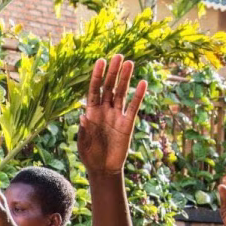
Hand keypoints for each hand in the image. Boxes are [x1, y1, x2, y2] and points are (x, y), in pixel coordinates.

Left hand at [77, 55, 147, 173]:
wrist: (103, 169)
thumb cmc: (90, 156)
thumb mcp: (83, 144)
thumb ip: (84, 130)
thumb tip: (84, 116)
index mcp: (91, 112)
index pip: (94, 90)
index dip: (96, 76)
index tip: (100, 60)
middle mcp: (104, 110)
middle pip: (109, 87)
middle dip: (112, 72)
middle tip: (118, 56)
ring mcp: (117, 115)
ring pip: (121, 93)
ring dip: (125, 78)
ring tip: (129, 63)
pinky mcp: (128, 124)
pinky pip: (133, 107)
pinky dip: (138, 96)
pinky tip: (142, 83)